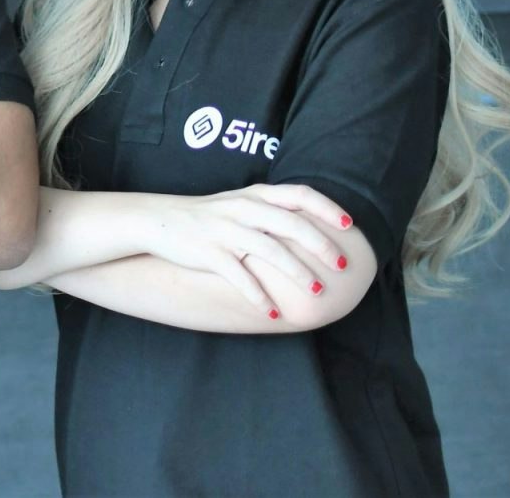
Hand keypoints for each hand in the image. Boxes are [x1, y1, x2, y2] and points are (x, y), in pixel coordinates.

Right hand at [138, 185, 357, 317]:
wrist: (159, 220)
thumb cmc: (208, 214)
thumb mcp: (240, 202)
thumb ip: (273, 208)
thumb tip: (313, 223)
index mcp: (255, 195)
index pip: (300, 194)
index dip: (327, 208)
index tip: (350, 225)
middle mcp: (243, 209)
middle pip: (291, 225)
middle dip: (320, 246)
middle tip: (340, 265)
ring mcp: (226, 231)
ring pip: (270, 251)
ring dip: (298, 273)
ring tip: (317, 292)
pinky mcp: (209, 253)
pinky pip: (240, 277)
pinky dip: (258, 296)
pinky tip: (273, 313)